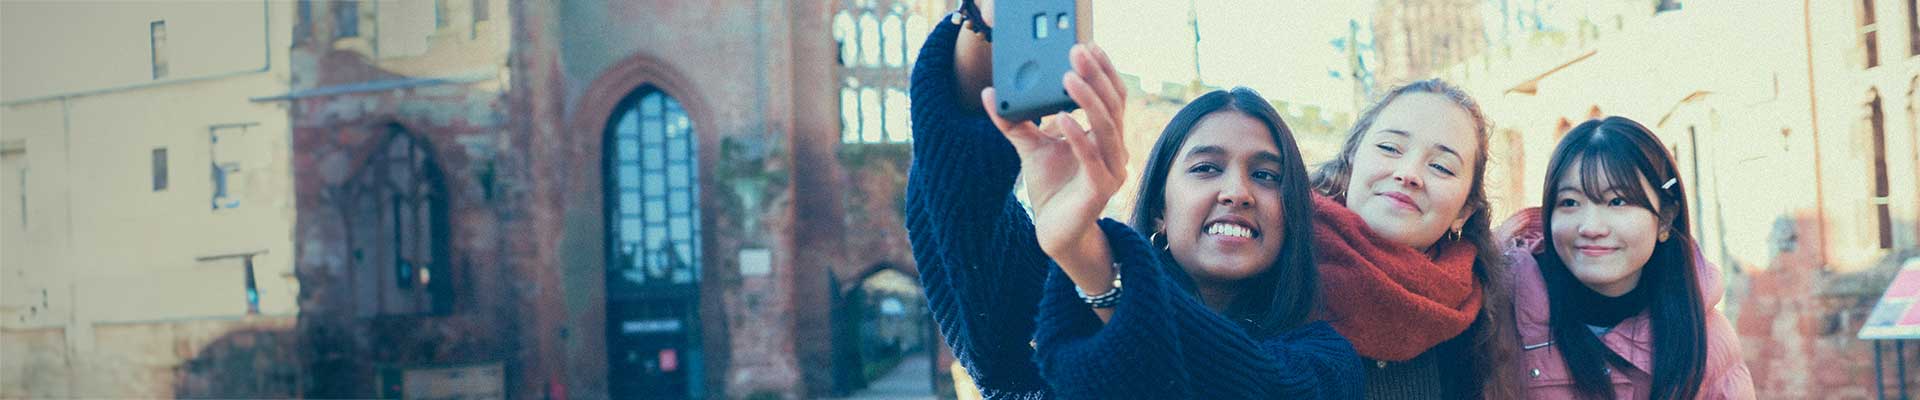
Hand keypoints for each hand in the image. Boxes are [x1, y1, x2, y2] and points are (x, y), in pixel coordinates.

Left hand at [982, 44, 1128, 260]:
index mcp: (1105, 135)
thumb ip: (1014, 121)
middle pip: (1113, 105)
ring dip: (1088, 100)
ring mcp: (1112, 170)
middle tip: (1077, 52)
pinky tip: (1062, 118)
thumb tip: (989, 93)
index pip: (1112, 96)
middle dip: (1095, 76)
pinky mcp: (1100, 189)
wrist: (1054, 232)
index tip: (1086, 45)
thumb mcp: (1030, 147)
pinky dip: (1077, 137)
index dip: (1103, 70)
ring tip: (1069, 77)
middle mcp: (1115, 149)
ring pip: (1106, 129)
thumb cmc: (1050, 188)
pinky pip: (1092, 159)